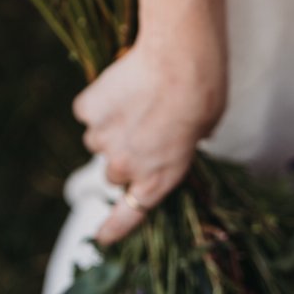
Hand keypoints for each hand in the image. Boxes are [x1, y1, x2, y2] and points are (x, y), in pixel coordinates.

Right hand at [72, 27, 226, 244]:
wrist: (179, 57)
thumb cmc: (203, 91)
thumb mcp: (205, 129)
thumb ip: (184, 144)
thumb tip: (176, 135)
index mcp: (158, 178)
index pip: (129, 216)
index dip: (113, 228)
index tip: (102, 236)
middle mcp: (126, 166)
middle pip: (113, 172)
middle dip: (123, 154)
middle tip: (141, 128)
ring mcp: (102, 139)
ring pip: (98, 138)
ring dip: (111, 125)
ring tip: (136, 98)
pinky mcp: (88, 110)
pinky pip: (90, 109)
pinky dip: (100, 99)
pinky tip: (122, 82)